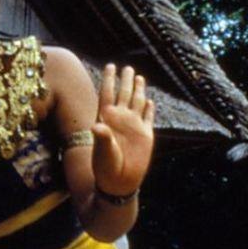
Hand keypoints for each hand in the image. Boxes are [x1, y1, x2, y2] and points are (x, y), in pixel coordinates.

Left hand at [91, 65, 154, 196]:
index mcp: (107, 120)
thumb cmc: (106, 168)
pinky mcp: (145, 135)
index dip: (109, 80)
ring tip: (137, 76)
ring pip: (136, 102)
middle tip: (126, 66)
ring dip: (137, 90)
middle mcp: (120, 120)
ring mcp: (133, 126)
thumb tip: (97, 125)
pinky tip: (150, 101)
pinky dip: (150, 109)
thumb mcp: (103, 152)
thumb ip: (103, 138)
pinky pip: (148, 118)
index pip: (107, 94)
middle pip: (123, 94)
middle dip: (124, 80)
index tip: (110, 65)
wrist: (119, 183)